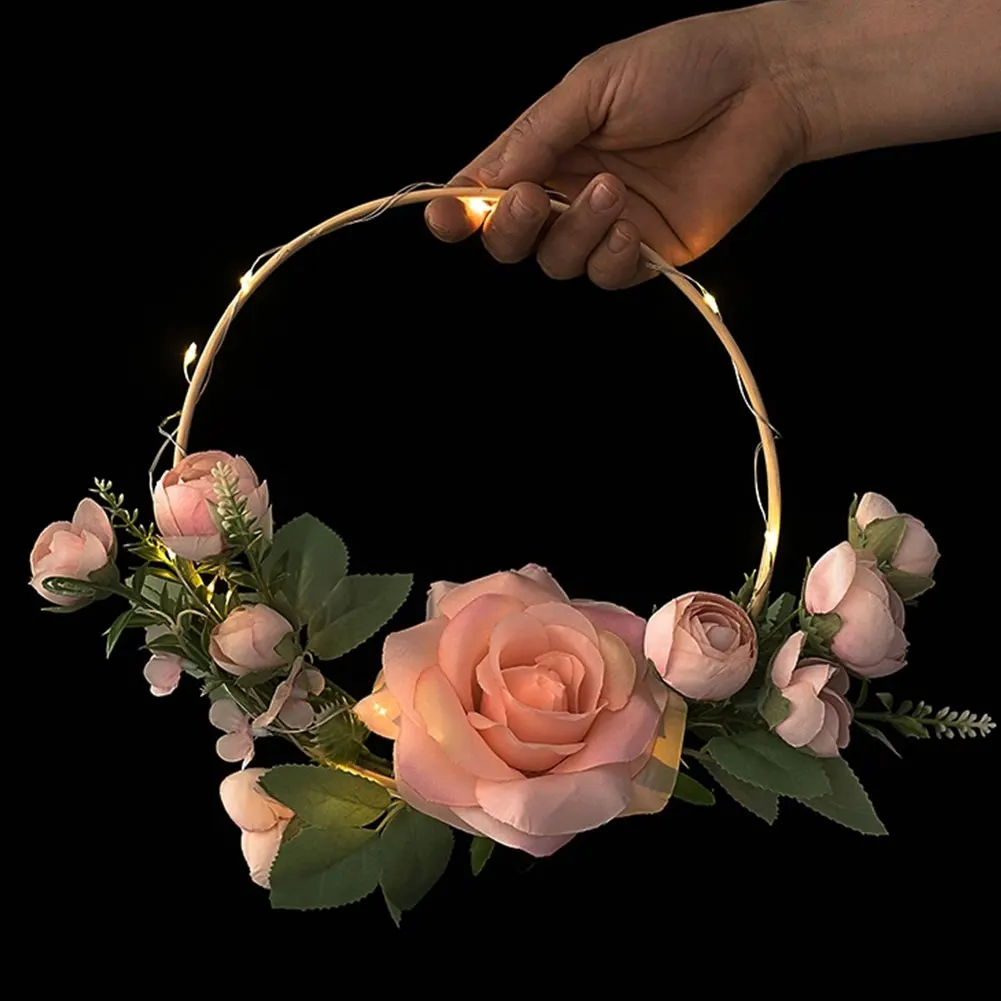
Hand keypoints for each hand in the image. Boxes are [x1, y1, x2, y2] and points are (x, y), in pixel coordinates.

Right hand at [425, 6, 808, 287]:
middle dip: (511, 228)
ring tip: (610, 190)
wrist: (763, 85)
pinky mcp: (648, 251)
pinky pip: (607, 277)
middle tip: (531, 199)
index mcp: (546, 147)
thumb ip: (535, 135)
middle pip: (511, 240)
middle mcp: (569, 191)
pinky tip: (629, 229)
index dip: (458, 210)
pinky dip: (609, 259)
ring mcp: (607, 225)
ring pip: (557, 262)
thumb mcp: (593, 85)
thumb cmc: (681, 66)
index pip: (486, 190)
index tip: (443, 218)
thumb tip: (482, 181)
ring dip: (573, 233)